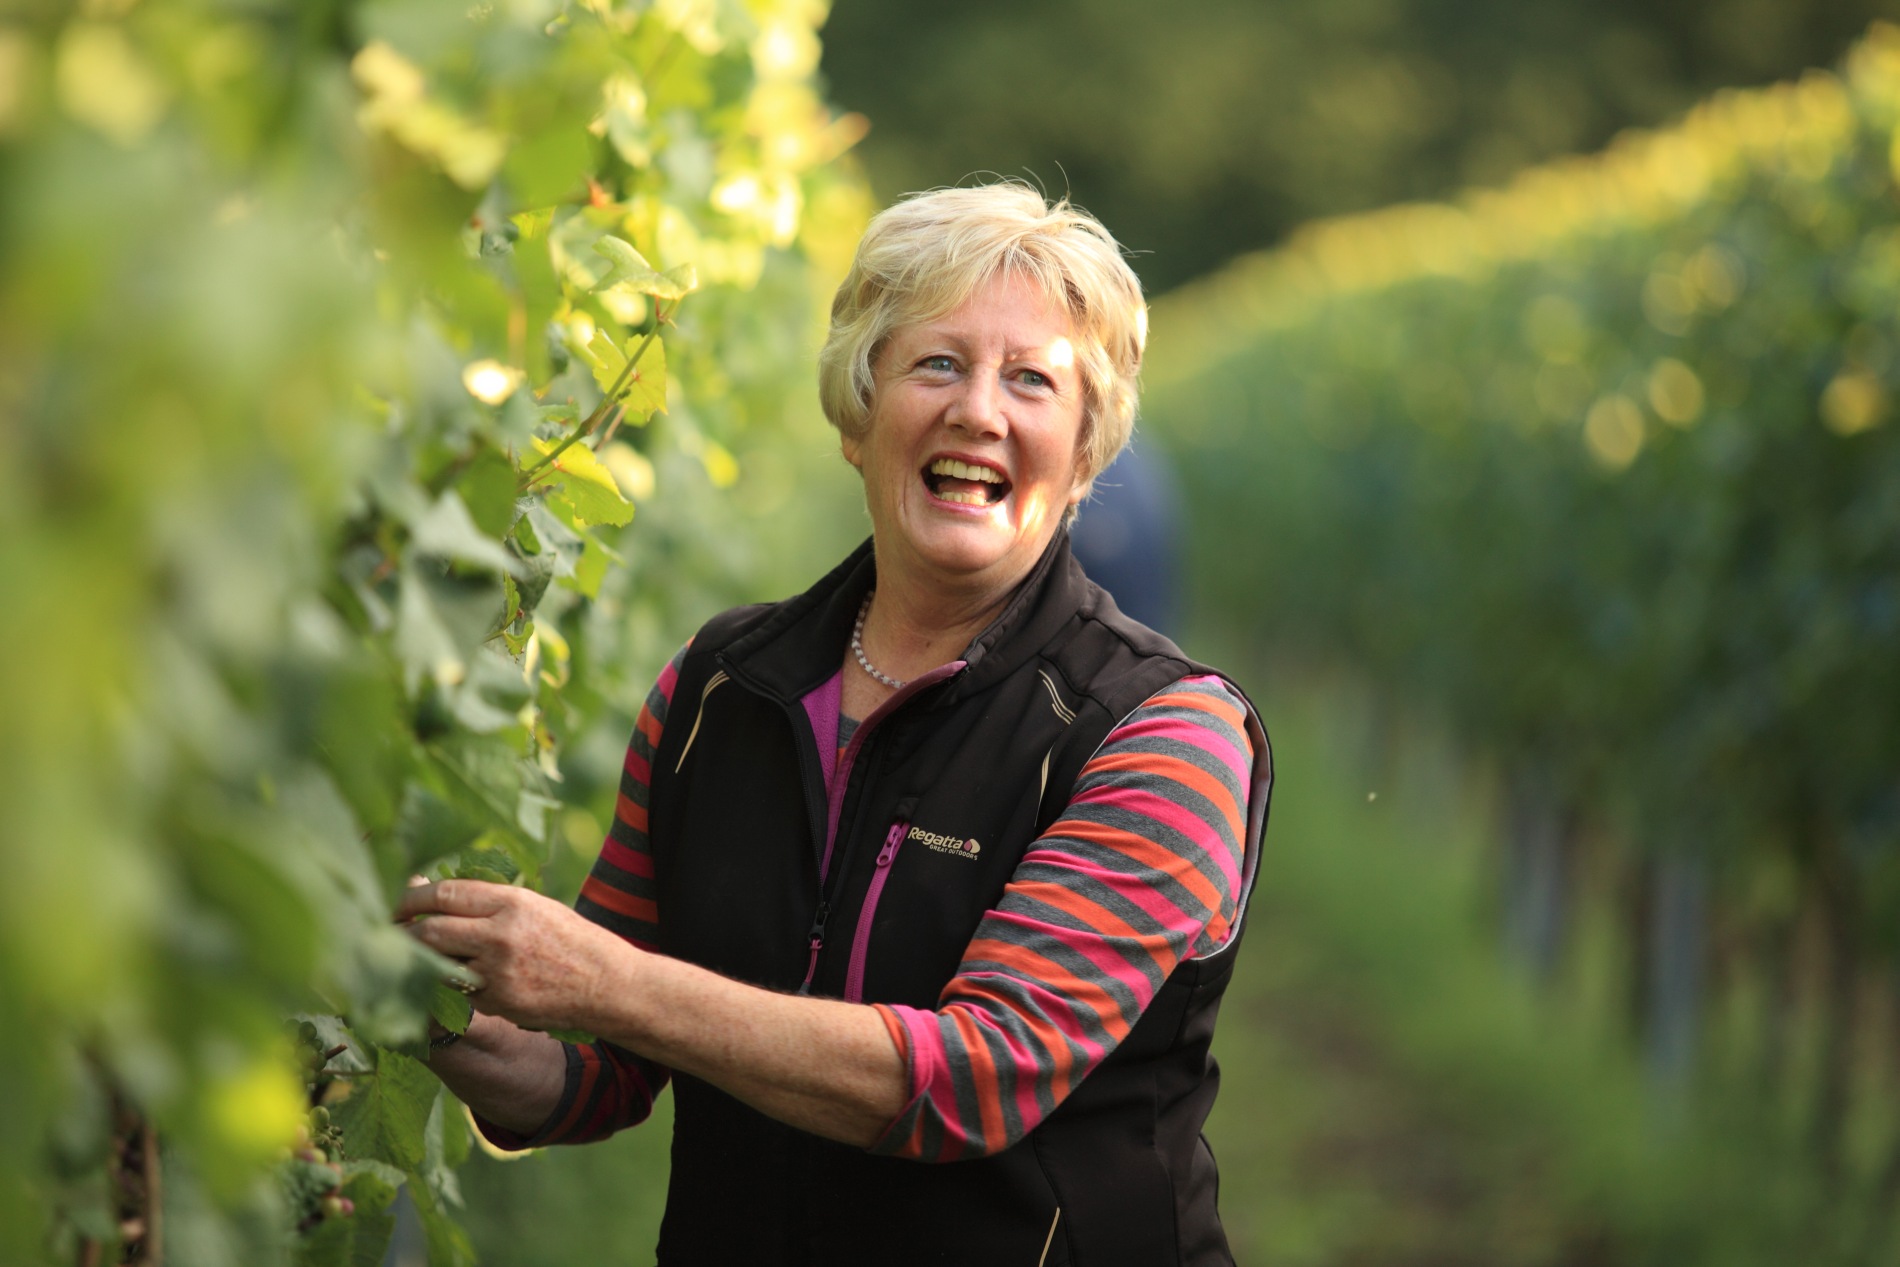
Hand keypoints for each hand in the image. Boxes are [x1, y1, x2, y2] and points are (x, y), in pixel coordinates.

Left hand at [396, 880, 628, 1033]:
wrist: (606, 983)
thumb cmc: (568, 938)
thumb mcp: (532, 907)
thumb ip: (484, 901)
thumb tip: (428, 889)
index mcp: (512, 902)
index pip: (445, 895)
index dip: (410, 899)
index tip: (389, 902)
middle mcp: (502, 935)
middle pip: (432, 931)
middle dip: (403, 933)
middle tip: (385, 934)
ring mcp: (499, 972)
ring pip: (439, 966)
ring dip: (417, 963)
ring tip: (402, 958)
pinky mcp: (499, 1003)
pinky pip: (458, 992)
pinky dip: (445, 986)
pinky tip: (440, 982)